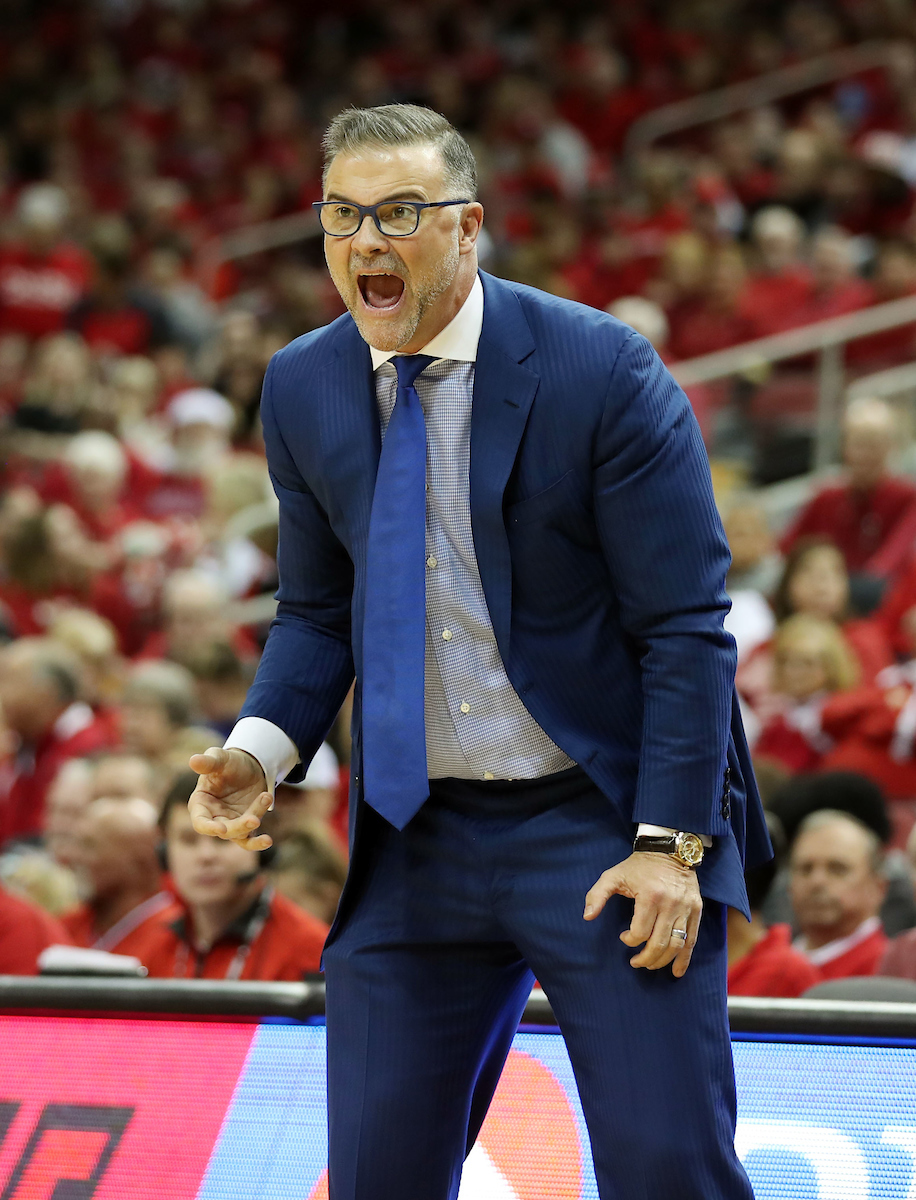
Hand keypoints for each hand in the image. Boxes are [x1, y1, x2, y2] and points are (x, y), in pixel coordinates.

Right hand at [188, 747, 273, 850]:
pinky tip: (267, 841)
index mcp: (200, 804)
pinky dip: (258, 843)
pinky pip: (250, 839)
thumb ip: (208, 762)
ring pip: (241, 833)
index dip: (209, 828)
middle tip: (254, 819)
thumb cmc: (228, 762)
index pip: (200, 822)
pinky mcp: (246, 826)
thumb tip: (193, 760)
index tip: (222, 829)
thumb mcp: (219, 758)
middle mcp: (213, 818)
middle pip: (224, 831)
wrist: (248, 766)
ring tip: (266, 797)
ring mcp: (230, 824)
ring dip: (253, 821)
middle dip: (240, 826)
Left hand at [583, 852, 701, 977]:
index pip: (640, 932)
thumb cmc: (639, 866)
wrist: (670, 851)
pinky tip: (677, 971)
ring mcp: (686, 908)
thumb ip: (597, 895)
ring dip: (662, 961)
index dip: (629, 940)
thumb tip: (587, 916)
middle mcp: (670, 904)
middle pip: (659, 943)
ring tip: (651, 965)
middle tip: (636, 962)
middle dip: (646, 959)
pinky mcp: (696, 910)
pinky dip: (685, 958)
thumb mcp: (614, 875)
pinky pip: (692, 940)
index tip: (624, 937)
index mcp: (650, 895)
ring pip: (676, 945)